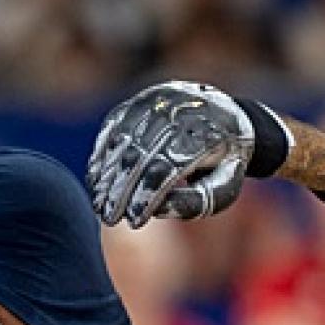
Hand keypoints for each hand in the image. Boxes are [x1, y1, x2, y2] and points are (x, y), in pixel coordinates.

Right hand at [89, 81, 255, 227]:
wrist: (229, 117)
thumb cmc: (223, 163)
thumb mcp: (223, 187)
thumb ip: (194, 202)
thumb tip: (156, 211)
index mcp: (205, 137)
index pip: (168, 170)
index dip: (147, 196)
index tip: (133, 221)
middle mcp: (178, 115)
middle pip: (141, 157)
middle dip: (121, 191)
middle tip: (108, 217)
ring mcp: (157, 104)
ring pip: (123, 142)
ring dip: (107, 176)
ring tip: (99, 204)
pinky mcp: (140, 103)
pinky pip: (114, 128)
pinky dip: (102, 155)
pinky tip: (95, 180)